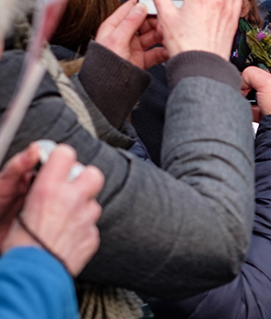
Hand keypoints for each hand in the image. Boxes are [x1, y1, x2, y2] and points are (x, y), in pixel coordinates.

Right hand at [2, 144, 103, 275]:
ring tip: (64, 220)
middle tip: (70, 190)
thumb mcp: (16, 210)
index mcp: (49, 189)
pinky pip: (92, 227)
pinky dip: (82, 230)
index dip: (62, 158)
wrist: (31, 276)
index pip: (66, 153)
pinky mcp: (92, 237)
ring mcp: (86, 218)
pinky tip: (67, 238)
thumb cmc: (19, 244)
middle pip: (92, 173)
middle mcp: (72, 199)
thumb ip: (36, 188)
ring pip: (93, 202)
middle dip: (83, 180)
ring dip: (82, 208)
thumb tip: (40, 176)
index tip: (58, 164)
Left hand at [94, 0, 167, 69]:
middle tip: (165, 23)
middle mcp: (125, 36)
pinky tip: (168, 49)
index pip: (130, 10)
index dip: (143, 4)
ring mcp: (134, 47)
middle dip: (156, 22)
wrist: (106, 89)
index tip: (157, 3)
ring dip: (162, 36)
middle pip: (145, 23)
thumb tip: (140, 6)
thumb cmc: (104, 65)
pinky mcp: (142, 59)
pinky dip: (164, 50)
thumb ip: (129, 22)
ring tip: (168, 37)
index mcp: (114, 27)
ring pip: (153, 36)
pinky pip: (156, 52)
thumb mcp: (116, 40)